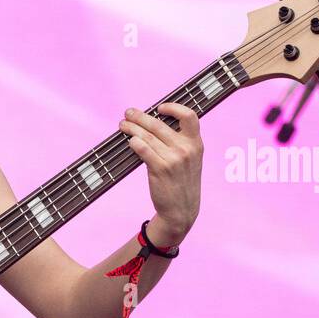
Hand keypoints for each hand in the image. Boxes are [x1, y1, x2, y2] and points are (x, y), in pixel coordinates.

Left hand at [119, 101, 202, 243]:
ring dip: (131, 128)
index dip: (173, 107)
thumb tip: (155, 124)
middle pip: (159, 124)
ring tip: (123, 125)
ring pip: (148, 136)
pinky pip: (143, 149)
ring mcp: (173, 159)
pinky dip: (134, 143)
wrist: (181, 210)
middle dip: (140, 117)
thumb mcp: (190, 160)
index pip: (189, 116)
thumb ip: (180, 142)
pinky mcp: (160, 169)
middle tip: (128, 113)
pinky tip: (129, 141)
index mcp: (196, 143)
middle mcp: (186, 149)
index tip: (159, 107)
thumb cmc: (182, 183)